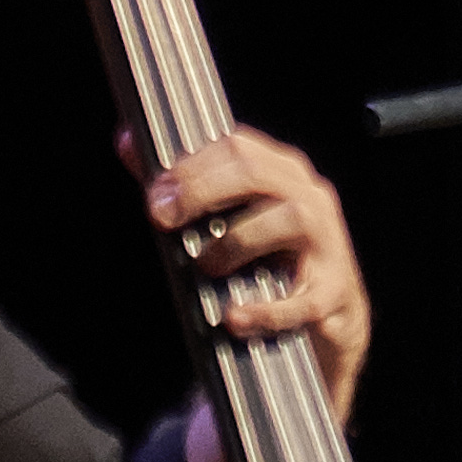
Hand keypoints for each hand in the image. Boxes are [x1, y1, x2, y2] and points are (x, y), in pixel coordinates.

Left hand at [127, 125, 372, 407]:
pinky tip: (234, 317)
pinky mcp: (334, 291)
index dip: (190, 164)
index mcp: (281, 172)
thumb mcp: (226, 219)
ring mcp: (326, 241)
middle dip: (201, 190)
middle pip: (255, 172)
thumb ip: (180, 184)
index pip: (236, 146)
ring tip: (205, 266)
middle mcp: (308, 196)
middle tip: (163, 217)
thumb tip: (127, 143)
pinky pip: (303, 299)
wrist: (330, 318)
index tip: (155, 190)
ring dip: (235, 242)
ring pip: (286, 220)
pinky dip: (266, 310)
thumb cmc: (271, 260)